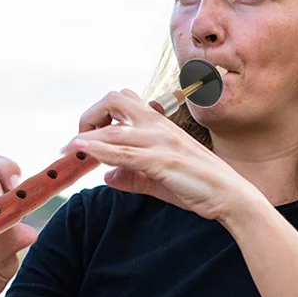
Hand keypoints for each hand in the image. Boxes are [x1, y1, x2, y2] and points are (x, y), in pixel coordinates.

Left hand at [61, 89, 256, 221]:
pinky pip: (125, 153)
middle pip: (115, 100)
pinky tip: (83, 152)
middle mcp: (158, 126)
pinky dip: (100, 151)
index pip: (122, 102)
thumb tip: (106, 175)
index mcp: (159, 124)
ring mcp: (160, 141)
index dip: (97, 114)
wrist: (230, 196)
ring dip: (86, 139)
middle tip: (77, 141)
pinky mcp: (162, 161)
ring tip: (68, 152)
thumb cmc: (197, 186)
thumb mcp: (157, 180)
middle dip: (89, 115)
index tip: (85, 137)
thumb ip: (131, 176)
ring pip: (114, 131)